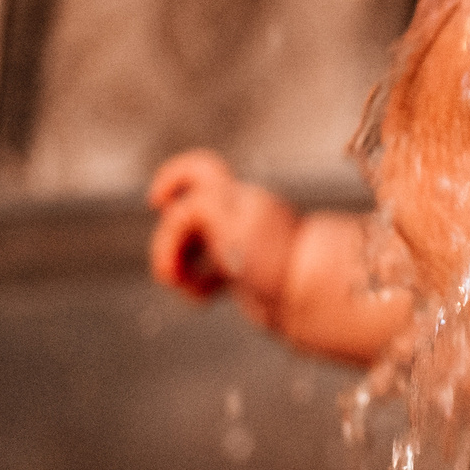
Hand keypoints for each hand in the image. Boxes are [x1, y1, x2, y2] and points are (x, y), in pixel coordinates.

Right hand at [147, 149, 299, 314]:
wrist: (314, 295)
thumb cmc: (276, 257)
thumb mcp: (227, 220)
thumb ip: (192, 209)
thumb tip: (174, 223)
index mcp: (233, 199)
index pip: (198, 171)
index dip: (169, 180)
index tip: (155, 204)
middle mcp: (235, 217)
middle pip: (181, 219)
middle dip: (166, 245)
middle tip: (170, 274)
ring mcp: (238, 246)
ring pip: (189, 251)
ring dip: (178, 270)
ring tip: (189, 291)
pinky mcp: (242, 275)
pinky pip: (205, 275)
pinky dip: (195, 286)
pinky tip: (204, 298)